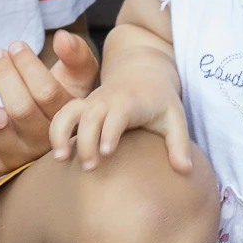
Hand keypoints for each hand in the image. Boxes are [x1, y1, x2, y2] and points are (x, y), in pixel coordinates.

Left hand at [0, 31, 100, 177]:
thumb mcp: (77, 73)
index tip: (15, 45)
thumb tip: (62, 38)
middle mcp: (43, 143)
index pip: (46, 92)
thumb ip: (75, 53)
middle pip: (19, 109)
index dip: (27, 64)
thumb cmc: (61, 92)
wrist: (52, 127)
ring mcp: (18, 157)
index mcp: (66, 120)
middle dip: (3, 74)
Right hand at [50, 71, 191, 175]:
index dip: (110, 131)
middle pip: (90, 116)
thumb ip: (179, 144)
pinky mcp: (81, 108)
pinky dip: (56, 133)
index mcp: (130, 102)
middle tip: (89, 168)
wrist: (143, 72)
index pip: (117, 114)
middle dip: (86, 140)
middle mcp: (106, 100)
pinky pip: (62, 116)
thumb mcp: (175, 118)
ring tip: (60, 159)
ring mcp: (91, 103)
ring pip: (68, 113)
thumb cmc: (160, 100)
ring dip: (61, 134)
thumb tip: (186, 171)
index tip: (106, 152)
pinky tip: (58, 156)